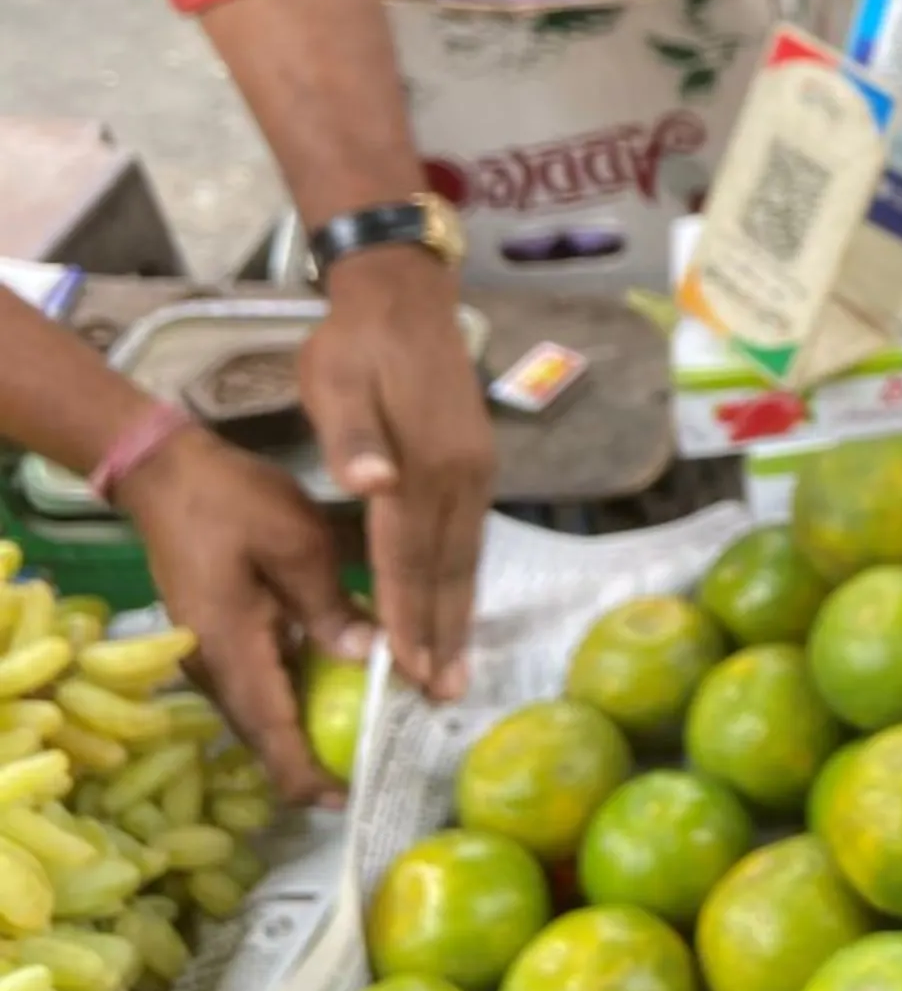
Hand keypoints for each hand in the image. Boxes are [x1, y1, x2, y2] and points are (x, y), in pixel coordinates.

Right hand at [115, 427, 372, 805]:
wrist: (168, 473)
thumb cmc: (234, 501)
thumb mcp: (297, 542)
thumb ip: (331, 606)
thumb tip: (370, 659)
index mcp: (231, 648)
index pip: (270, 735)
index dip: (306, 774)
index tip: (349, 797)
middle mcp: (215, 665)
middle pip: (265, 736)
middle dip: (314, 759)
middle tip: (375, 766)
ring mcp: (211, 652)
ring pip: (262, 712)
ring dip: (307, 730)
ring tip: (367, 735)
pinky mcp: (218, 635)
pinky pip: (260, 682)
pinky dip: (297, 695)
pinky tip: (341, 687)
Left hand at [300, 248, 493, 703]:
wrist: (403, 296)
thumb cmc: (356, 344)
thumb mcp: (336, 381)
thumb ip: (352, 436)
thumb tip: (373, 486)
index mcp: (422, 464)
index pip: (410, 556)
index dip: (408, 615)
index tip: (408, 670)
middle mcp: (460, 475)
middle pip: (449, 569)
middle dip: (445, 634)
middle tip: (445, 694)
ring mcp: (475, 471)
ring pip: (466, 557)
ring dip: (460, 614)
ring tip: (456, 668)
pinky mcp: (475, 464)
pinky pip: (470, 537)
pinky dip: (463, 579)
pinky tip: (456, 602)